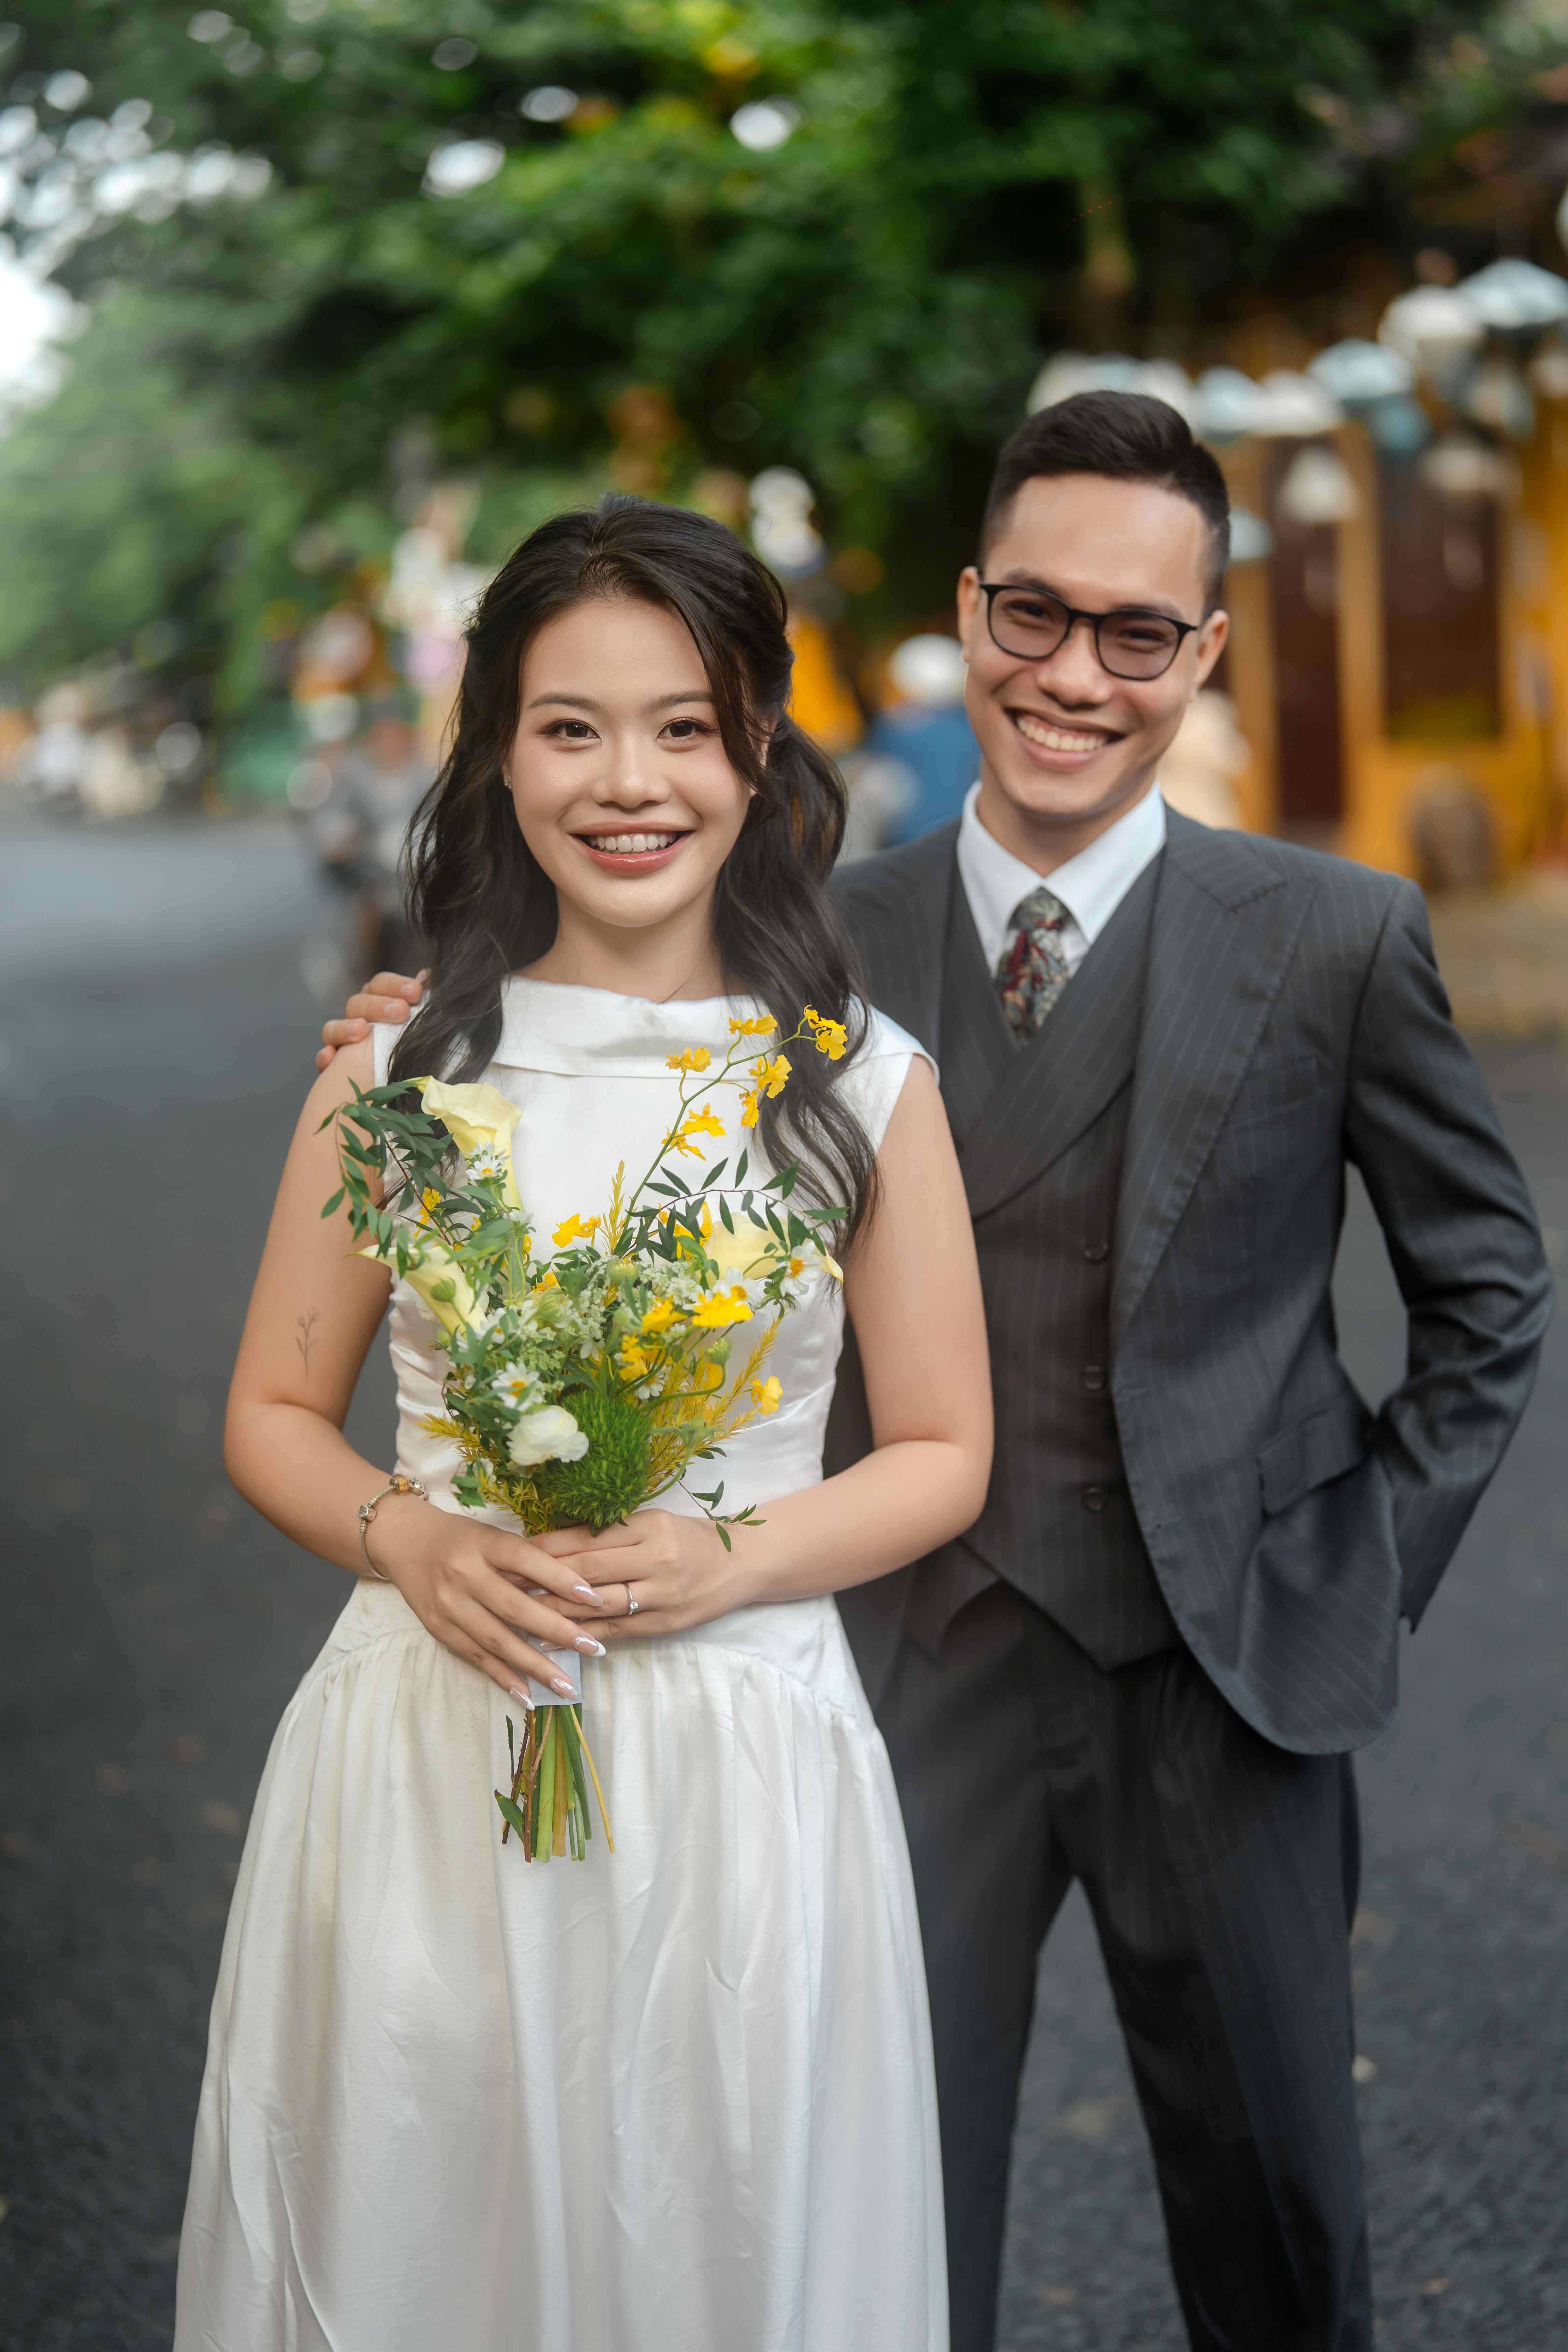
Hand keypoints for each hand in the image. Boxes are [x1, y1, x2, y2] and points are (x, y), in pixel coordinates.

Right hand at [315, 970, 425, 1071]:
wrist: (395, 1087)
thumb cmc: (409, 1046)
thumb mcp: (417, 1022)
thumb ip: (419, 1000)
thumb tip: (430, 975)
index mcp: (377, 1002)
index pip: (380, 984)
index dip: (396, 985)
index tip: (416, 992)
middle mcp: (356, 1018)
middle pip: (358, 1003)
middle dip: (378, 1006)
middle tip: (401, 1012)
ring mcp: (341, 1041)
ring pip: (333, 1028)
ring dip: (346, 1028)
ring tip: (362, 1031)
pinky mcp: (331, 1065)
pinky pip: (322, 1059)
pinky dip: (324, 1057)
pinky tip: (330, 1057)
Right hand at [368, 1495, 609, 1701]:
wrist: (403, 1541)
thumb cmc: (460, 1537)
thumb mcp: (491, 1536)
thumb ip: (525, 1559)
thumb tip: (574, 1586)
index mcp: (482, 1544)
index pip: (526, 1559)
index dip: (560, 1578)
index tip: (594, 1597)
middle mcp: (463, 1574)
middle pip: (515, 1607)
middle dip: (557, 1631)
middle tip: (592, 1648)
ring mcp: (448, 1605)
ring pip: (497, 1640)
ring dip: (535, 1666)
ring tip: (567, 1686)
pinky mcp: (438, 1628)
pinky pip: (476, 1657)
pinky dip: (502, 1677)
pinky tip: (527, 1695)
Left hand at [530, 1511, 750, 1640]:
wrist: (746, 1564)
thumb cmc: (692, 1539)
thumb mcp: (655, 1522)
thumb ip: (614, 1532)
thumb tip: (556, 1542)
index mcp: (649, 1526)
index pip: (587, 1537)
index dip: (546, 1546)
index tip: (512, 1552)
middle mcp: (655, 1557)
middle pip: (588, 1569)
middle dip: (541, 1577)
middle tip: (503, 1583)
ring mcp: (661, 1594)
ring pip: (598, 1603)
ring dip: (554, 1610)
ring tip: (517, 1614)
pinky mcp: (665, 1623)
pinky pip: (616, 1630)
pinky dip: (582, 1635)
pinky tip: (553, 1638)